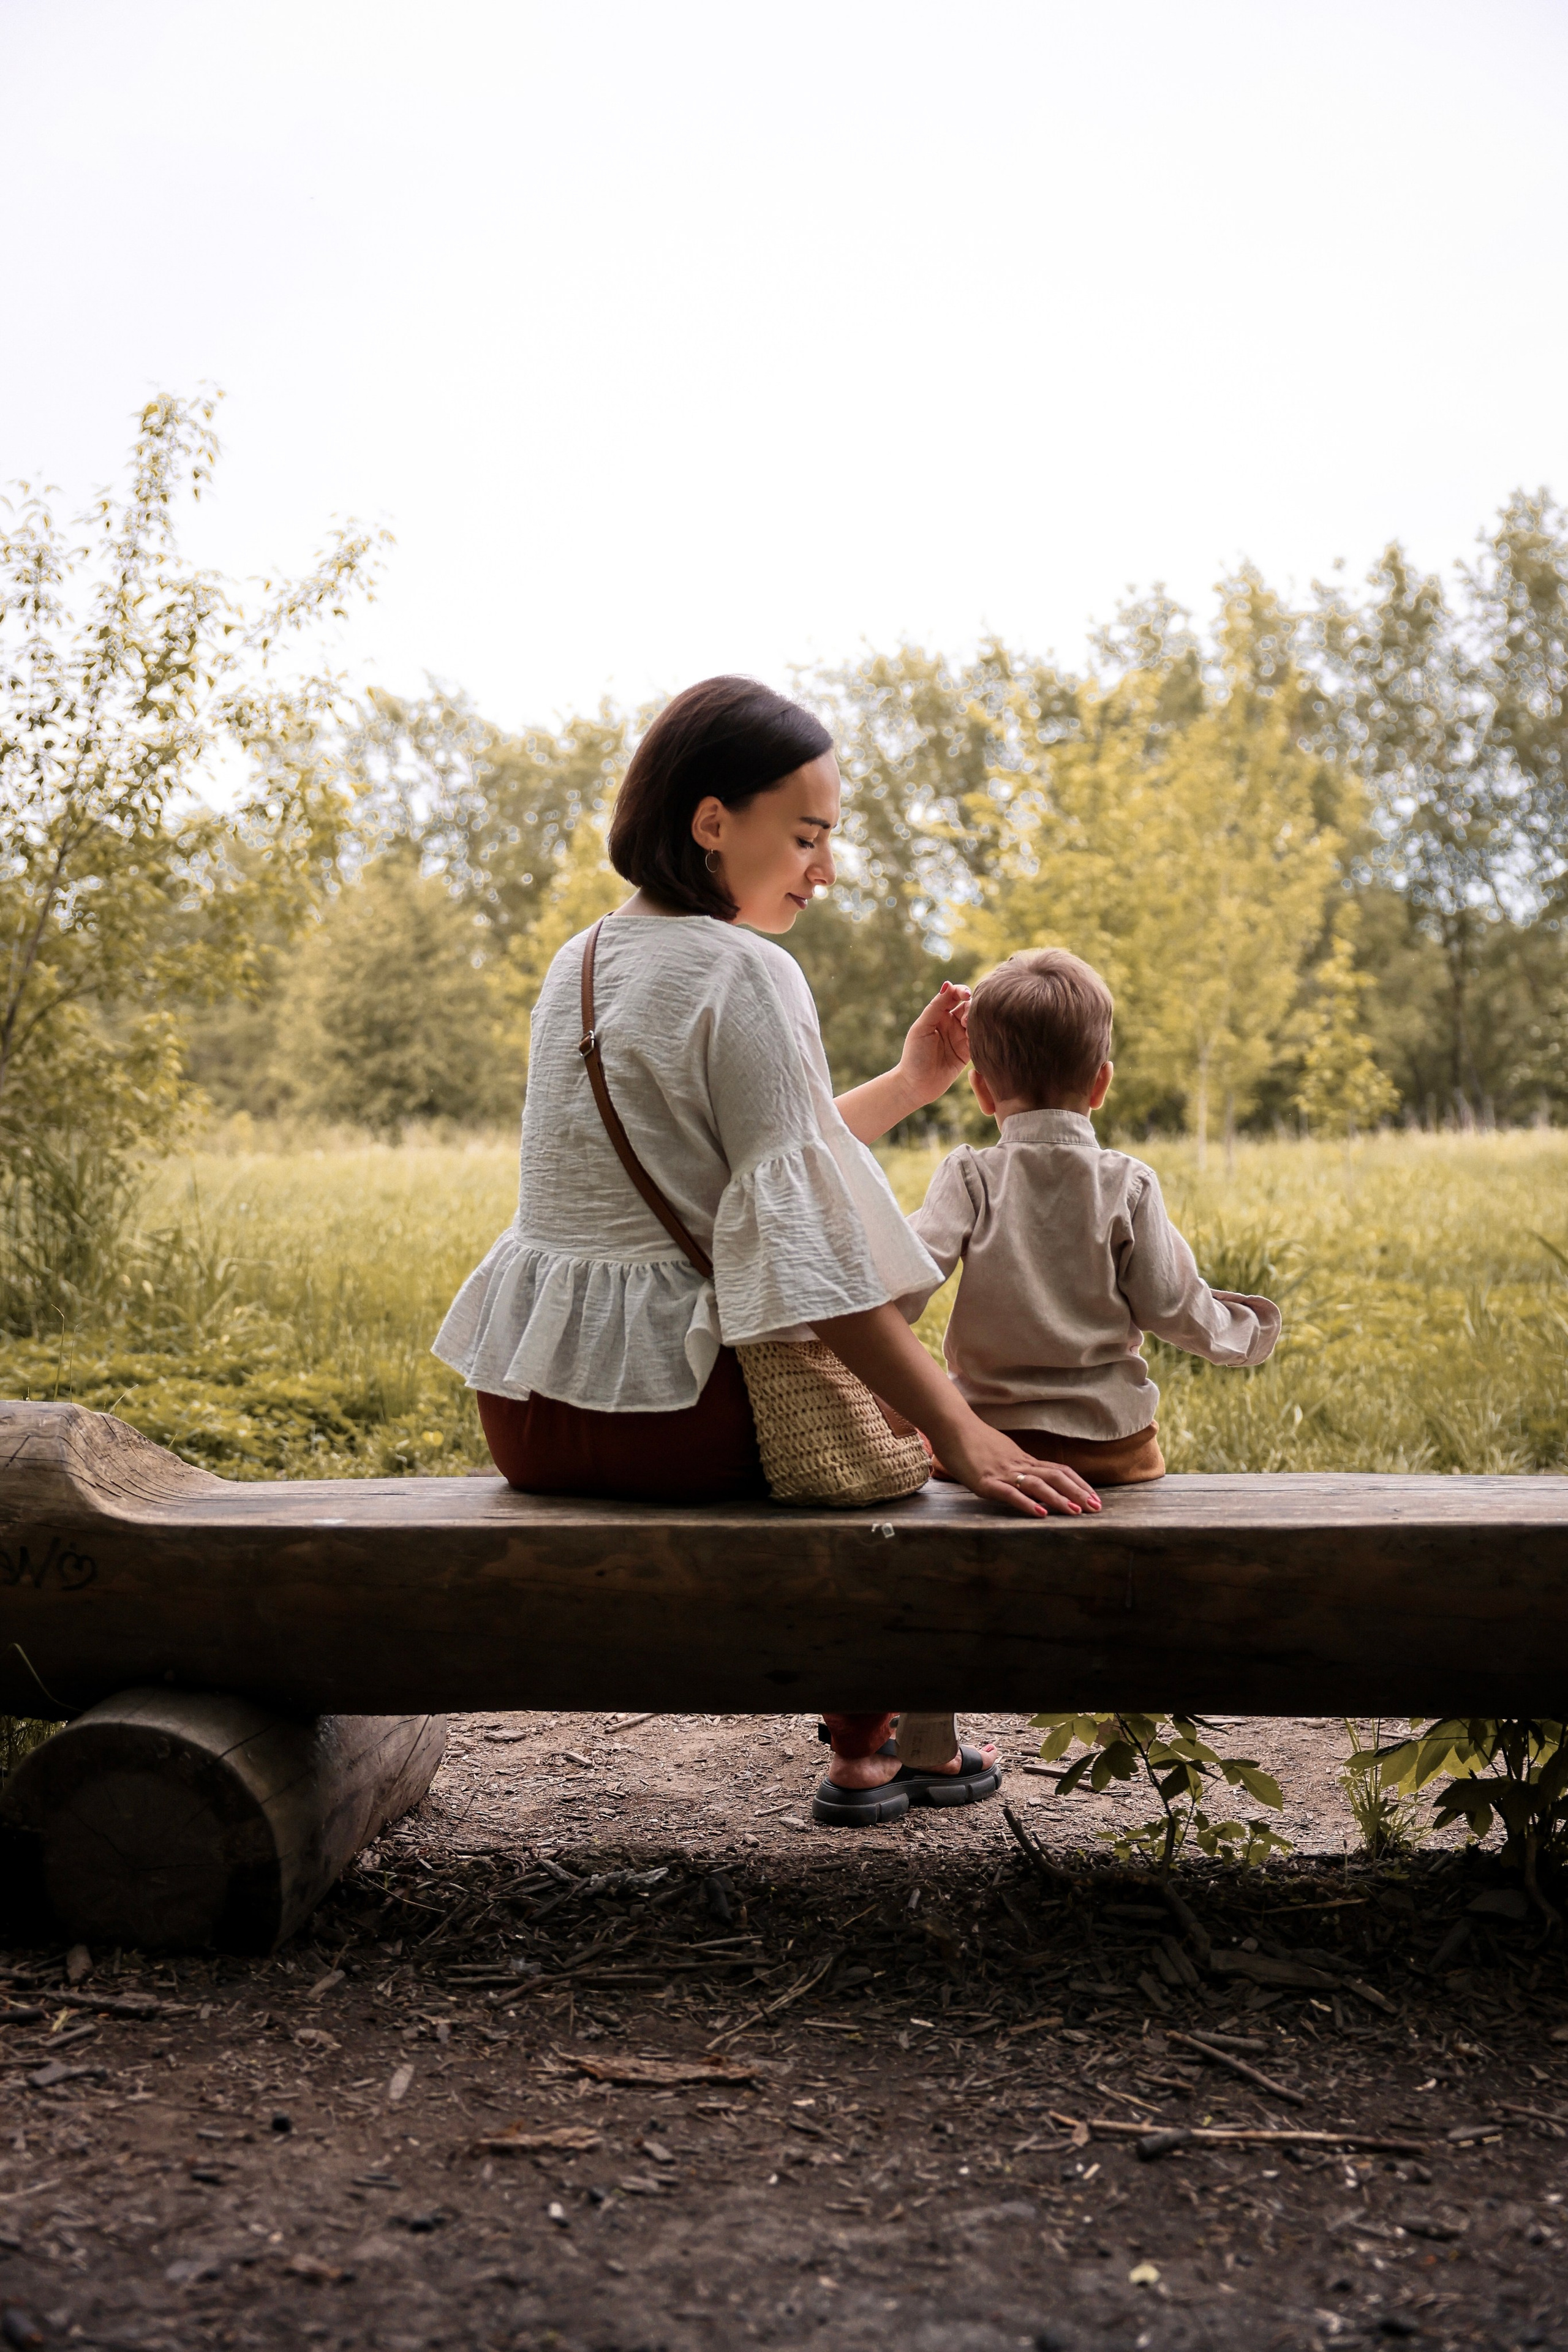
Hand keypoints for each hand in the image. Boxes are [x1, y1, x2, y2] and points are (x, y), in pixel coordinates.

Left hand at [897, 981, 971, 1109]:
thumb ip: (936, 1006)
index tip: (966, 994)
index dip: (962, 991)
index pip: (954, 996)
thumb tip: (948, 984)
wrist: (916, 1085)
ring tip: (968, 1030)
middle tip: (965, 1020)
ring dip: (975, 1022)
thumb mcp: (922, 1027)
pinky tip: (976, 1039)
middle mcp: (951, 1024)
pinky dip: (980, 1036)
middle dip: (971, 1008)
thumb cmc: (914, 1055)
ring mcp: (960, 1038)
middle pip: (969, 1007)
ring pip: (976, 1022)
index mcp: (938, 1014)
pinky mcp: (968, 1053)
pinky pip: (979, 1040)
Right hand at [937, 1422, 1101, 1519]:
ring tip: (1076, 1512)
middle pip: (1056, 1477)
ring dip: (1059, 1499)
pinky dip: (1026, 1503)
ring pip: (1038, 1485)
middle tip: (1097, 1509)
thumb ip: (1014, 1462)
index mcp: (1023, 1459)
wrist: (951, 1425)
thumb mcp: (1000, 1450)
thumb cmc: (971, 1438)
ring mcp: (1002, 1472)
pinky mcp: (985, 1481)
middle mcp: (1018, 1464)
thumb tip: (1026, 1472)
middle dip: (1078, 1493)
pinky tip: (1040, 1514)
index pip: (1058, 1470)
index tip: (1095, 1497)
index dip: (1079, 1484)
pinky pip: (1010, 1493)